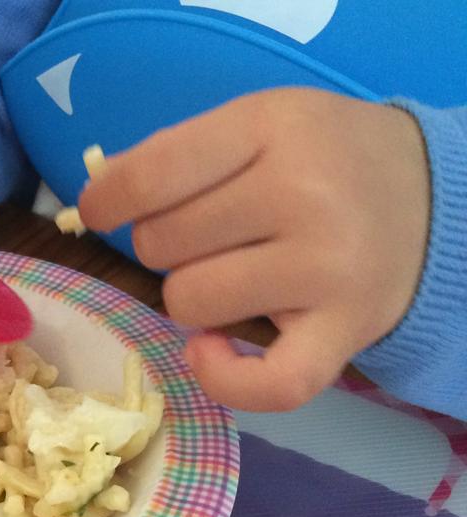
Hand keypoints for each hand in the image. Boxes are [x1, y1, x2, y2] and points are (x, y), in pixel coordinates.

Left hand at [79, 88, 429, 411]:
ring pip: (187, 303)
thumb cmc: (321, 159)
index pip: (151, 177)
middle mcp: (304, 196)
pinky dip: (222, 378)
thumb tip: (93, 201)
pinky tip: (211, 349)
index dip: (106, 202)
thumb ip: (174, 155)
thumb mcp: (257, 123)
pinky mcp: (344, 333)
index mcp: (272, 129)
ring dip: (192, 296)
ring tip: (235, 272)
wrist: (430, 199)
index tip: (101, 211)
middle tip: (215, 233)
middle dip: (168, 242)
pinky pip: (263, 384)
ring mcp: (326, 270)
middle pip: (160, 244)